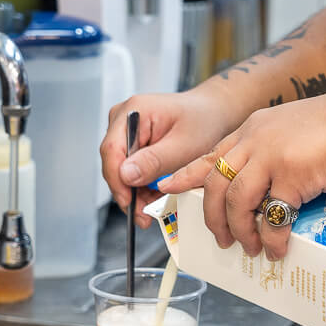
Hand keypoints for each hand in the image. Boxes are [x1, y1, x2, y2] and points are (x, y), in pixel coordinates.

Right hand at [101, 90, 236, 227]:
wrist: (213, 114)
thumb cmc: (204, 121)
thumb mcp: (183, 145)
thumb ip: (154, 161)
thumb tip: (126, 175)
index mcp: (134, 111)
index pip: (112, 150)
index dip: (117, 181)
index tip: (129, 203)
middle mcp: (124, 118)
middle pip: (113, 162)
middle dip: (128, 191)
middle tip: (143, 214)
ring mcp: (126, 130)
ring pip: (120, 169)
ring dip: (135, 191)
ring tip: (152, 206)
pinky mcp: (132, 142)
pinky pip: (129, 169)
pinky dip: (140, 185)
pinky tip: (153, 194)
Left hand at [159, 90, 325, 259]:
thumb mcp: (292, 131)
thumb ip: (271, 154)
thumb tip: (265, 194)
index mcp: (252, 129)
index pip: (210, 155)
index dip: (186, 176)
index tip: (168, 189)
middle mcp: (254, 140)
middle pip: (215, 185)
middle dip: (213, 219)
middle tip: (222, 240)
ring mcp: (271, 156)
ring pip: (236, 203)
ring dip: (242, 232)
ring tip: (252, 248)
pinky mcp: (293, 174)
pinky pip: (273, 215)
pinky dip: (273, 237)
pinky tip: (279, 248)